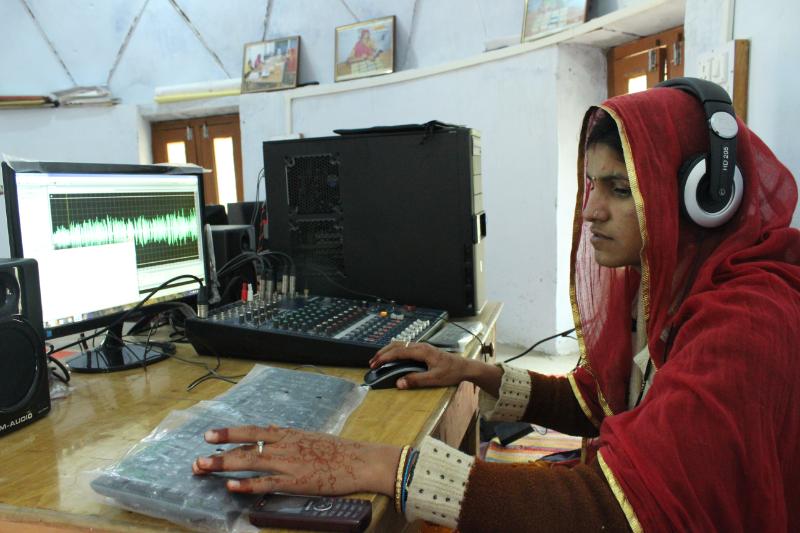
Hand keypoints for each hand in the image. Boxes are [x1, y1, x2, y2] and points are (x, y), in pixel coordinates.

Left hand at [192, 425, 399, 495]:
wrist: (360, 460)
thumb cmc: (337, 450)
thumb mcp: (309, 436)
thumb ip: (287, 435)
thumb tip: (270, 428)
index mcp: (288, 434)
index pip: (252, 432)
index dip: (229, 433)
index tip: (208, 435)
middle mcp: (284, 446)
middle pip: (245, 447)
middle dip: (219, 453)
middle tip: (197, 459)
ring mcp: (289, 463)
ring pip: (250, 462)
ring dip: (224, 465)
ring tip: (203, 467)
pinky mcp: (296, 482)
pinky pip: (266, 484)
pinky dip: (247, 485)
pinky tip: (230, 486)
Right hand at [369, 342, 469, 389]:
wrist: (464, 367)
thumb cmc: (452, 372)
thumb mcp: (434, 379)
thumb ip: (416, 380)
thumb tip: (399, 383)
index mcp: (422, 351)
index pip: (398, 351)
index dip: (385, 357)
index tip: (375, 364)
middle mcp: (421, 346)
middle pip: (397, 345)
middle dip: (383, 353)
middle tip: (372, 363)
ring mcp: (422, 347)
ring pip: (400, 345)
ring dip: (388, 351)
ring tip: (378, 360)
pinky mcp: (423, 350)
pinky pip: (405, 347)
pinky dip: (395, 351)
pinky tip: (392, 358)